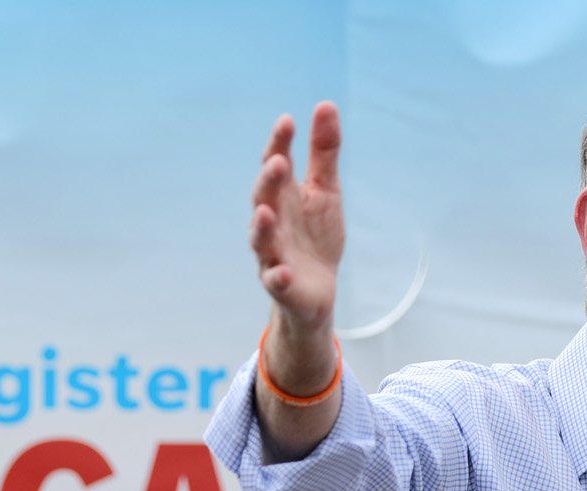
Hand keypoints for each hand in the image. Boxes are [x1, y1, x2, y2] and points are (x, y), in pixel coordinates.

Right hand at [250, 103, 343, 363]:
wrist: (318, 289)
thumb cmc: (316, 235)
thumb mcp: (326, 190)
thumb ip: (323, 152)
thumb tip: (325, 104)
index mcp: (283, 195)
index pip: (276, 164)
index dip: (279, 143)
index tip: (288, 121)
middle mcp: (272, 222)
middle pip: (264, 198)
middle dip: (269, 181)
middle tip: (278, 162)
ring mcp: (273, 254)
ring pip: (261, 239)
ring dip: (262, 227)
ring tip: (266, 212)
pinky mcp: (281, 285)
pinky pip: (274, 282)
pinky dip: (275, 277)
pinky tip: (281, 272)